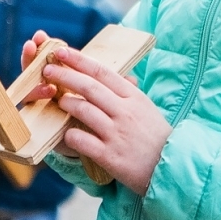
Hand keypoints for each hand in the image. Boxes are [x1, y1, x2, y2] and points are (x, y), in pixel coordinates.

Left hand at [32, 40, 168, 192]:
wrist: (172, 167)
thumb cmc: (157, 137)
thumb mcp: (146, 109)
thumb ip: (127, 93)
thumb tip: (112, 76)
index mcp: (134, 97)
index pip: (103, 72)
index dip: (80, 60)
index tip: (62, 52)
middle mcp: (125, 112)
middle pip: (89, 87)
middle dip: (65, 75)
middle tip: (47, 70)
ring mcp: (117, 133)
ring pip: (84, 110)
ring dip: (66, 102)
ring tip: (58, 100)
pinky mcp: (110, 156)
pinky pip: (82, 140)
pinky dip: (70, 135)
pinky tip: (66, 134)